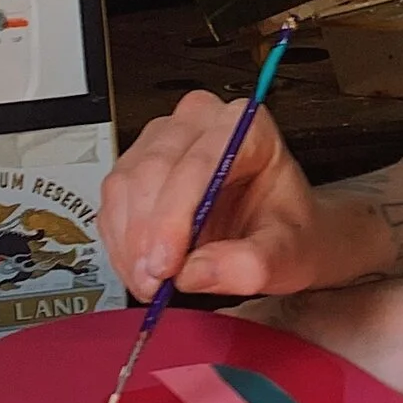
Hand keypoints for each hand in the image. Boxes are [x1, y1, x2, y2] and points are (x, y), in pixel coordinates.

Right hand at [99, 91, 381, 299]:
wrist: (279, 234)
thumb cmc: (287, 233)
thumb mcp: (287, 255)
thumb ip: (252, 264)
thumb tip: (197, 272)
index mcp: (248, 127)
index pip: (199, 163)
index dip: (175, 217)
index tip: (167, 265)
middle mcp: (203, 121)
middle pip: (154, 169)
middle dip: (148, 234)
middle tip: (154, 282)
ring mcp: (165, 138)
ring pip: (126, 184)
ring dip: (129, 241)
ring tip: (149, 282)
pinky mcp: (139, 164)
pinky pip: (114, 201)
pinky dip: (120, 241)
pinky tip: (138, 269)